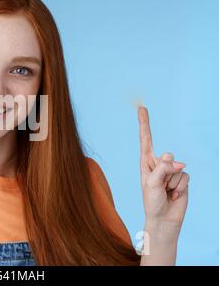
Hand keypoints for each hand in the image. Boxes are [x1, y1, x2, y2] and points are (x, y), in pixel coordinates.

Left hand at [138, 106, 189, 227]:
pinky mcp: (182, 178)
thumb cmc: (152, 201)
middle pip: (167, 156)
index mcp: (146, 162)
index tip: (141, 108)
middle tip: (162, 187)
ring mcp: (171, 171)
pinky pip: (185, 176)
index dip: (144, 123)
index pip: (146, 139)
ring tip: (166, 192)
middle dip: (167, 171)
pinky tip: (174, 194)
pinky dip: (181, 187)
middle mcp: (158, 164)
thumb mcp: (152, 184)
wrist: (164, 218)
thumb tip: (177, 161)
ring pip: (178, 168)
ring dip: (173, 182)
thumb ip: (162, 169)